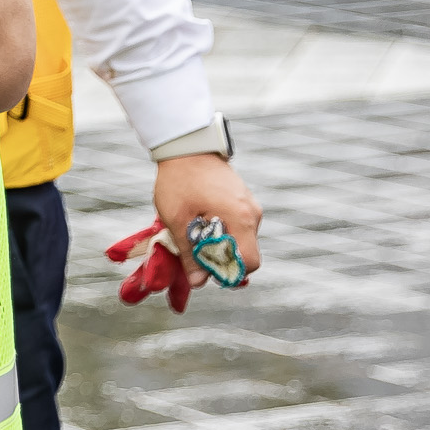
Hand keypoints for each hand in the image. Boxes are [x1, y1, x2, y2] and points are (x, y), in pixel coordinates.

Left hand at [153, 153, 262, 288]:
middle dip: (222, 258)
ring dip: (220, 242)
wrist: (186, 146)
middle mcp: (252, 214)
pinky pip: (238, 224)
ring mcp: (250, 205)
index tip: (207, 269)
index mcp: (241, 220)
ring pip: (241, 238)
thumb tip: (199, 282)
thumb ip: (189, 253)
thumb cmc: (179, 181)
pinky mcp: (243, 199)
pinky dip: (222, 229)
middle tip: (195, 251)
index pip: (250, 262)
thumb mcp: (177, 219)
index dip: (230, 272)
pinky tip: (201, 219)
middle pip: (246, 252)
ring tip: (194, 230)